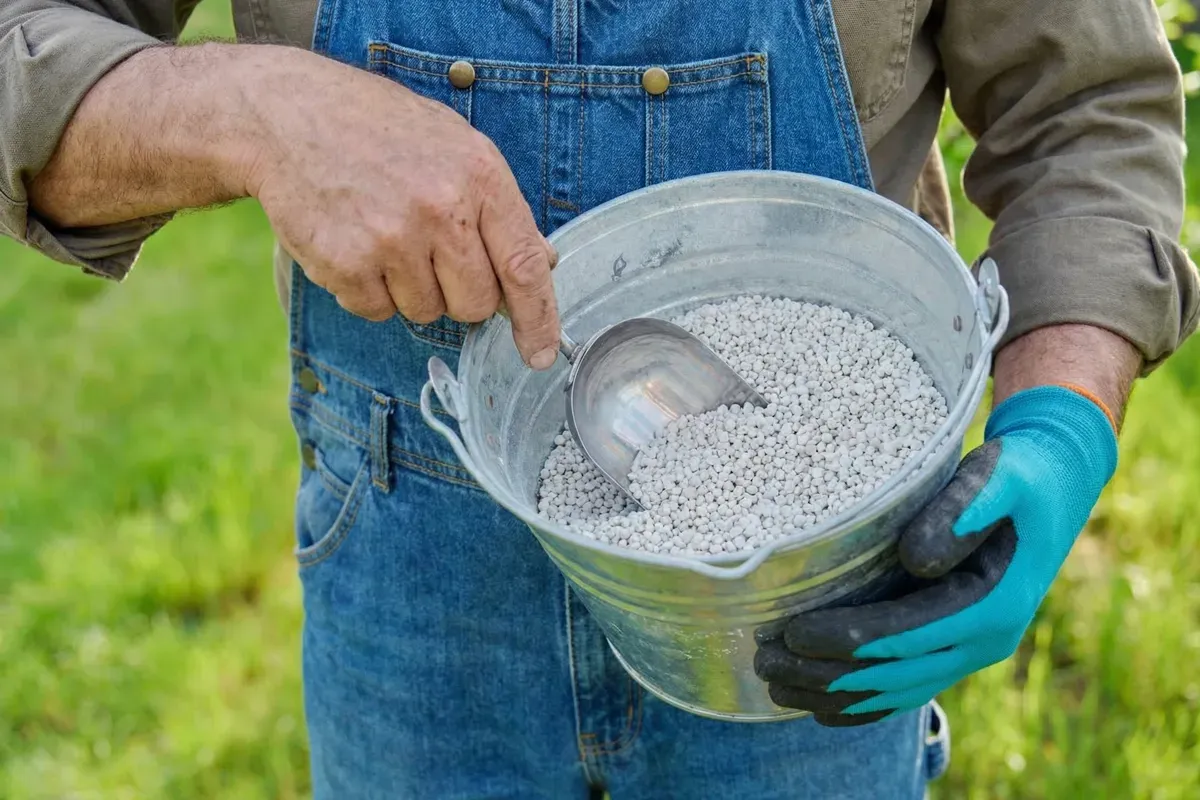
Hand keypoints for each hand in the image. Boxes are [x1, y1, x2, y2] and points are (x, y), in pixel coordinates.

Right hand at [241, 50, 560, 367]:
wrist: (288, 115)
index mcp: (478, 176)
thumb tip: (541, 264)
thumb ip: (498, 206)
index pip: (523, 266)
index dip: (538, 318)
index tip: (541, 353)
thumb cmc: (379, 129)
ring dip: (410, 289)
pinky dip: (368, 290)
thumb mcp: (455, 145)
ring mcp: (391, 239)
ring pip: (427, 312)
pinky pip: (377, 311)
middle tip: (429, 251)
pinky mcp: (346, 263)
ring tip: (384, 233)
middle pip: (476, 304)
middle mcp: (440, 209)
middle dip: (459, 293)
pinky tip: (355, 242)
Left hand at [755, 386, 1117, 725]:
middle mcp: (984, 641)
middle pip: (892, 674)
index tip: (791, 633)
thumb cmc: (1016, 475)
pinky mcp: (957, 648)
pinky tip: (819, 709)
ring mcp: (971, 651)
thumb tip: (916, 558)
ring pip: (896, 692)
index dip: (845, 639)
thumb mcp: (998, 478)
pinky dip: (863, 706)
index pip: (905, 635)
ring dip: (833, 695)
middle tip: (763, 661)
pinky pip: (908, 689)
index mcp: (992, 605)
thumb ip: (962, 511)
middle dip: (824, 674)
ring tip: (774, 686)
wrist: (1053, 485)